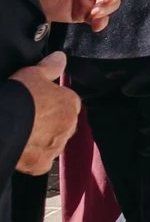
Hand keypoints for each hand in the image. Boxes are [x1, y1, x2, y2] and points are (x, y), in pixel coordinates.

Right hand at [12, 54, 75, 173]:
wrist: (2, 122)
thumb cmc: (20, 97)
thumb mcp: (32, 74)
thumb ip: (50, 67)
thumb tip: (60, 57)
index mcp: (70, 104)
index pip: (67, 104)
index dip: (51, 103)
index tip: (37, 103)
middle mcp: (68, 126)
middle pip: (61, 125)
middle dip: (47, 123)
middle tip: (27, 119)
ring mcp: (56, 147)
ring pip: (51, 144)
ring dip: (40, 140)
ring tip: (20, 133)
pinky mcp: (41, 163)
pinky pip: (39, 160)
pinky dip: (30, 156)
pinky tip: (18, 148)